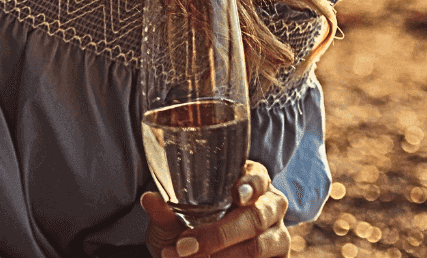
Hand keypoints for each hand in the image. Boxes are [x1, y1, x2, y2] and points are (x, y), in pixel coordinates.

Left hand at [141, 161, 290, 256]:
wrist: (194, 257)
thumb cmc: (188, 229)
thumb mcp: (173, 221)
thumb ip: (165, 212)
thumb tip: (149, 199)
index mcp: (249, 182)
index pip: (258, 176)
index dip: (250, 184)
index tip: (236, 194)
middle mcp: (269, 205)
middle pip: (256, 216)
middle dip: (219, 234)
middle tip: (185, 246)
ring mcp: (277, 235)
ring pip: (258, 245)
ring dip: (223, 256)